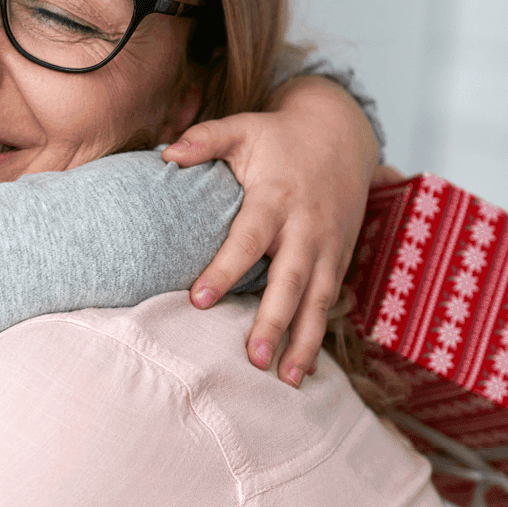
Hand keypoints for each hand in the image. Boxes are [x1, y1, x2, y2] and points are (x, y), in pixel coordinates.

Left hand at [162, 76, 378, 386]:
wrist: (342, 133)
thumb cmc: (279, 137)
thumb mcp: (243, 128)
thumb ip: (205, 139)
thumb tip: (165, 152)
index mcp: (276, 198)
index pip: (248, 238)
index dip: (225, 269)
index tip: (199, 300)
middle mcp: (306, 227)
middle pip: (291, 279)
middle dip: (275, 320)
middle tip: (254, 358)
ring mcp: (328, 246)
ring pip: (319, 300)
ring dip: (305, 341)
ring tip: (285, 379)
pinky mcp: (340, 258)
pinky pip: (332, 302)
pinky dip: (321, 336)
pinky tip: (303, 368)